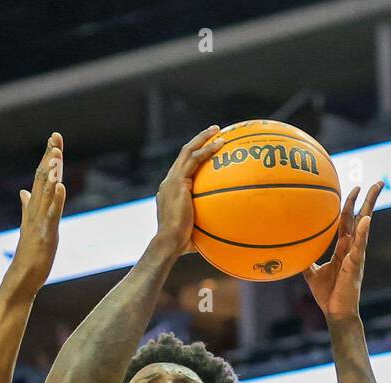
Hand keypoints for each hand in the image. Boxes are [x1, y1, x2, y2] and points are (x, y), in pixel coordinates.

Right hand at [7, 133, 66, 295]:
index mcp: (34, 208)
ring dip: (51, 173)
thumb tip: (23, 191)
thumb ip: (27, 206)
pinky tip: (60, 185)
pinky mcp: (46, 234)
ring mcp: (40, 221)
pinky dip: (56, 199)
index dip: (47, 157)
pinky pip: (52, 214)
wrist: (21, 277)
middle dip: (49, 157)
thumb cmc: (29, 253)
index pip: (40, 177)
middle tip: (55, 136)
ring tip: (56, 154)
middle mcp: (35, 210)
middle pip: (42, 179)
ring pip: (46, 193)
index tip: (54, 139)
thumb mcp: (30, 225)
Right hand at [152, 126, 223, 258]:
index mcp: (170, 192)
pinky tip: (220, 144)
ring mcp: (172, 181)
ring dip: (203, 138)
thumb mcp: (194, 231)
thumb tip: (222, 233)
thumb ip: (204, 226)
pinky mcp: (178, 182)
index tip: (207, 151)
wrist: (169, 242)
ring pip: (187, 151)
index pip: (181, 169)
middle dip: (198, 141)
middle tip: (214, 132)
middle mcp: (168, 183)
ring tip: (218, 130)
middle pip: (183, 154)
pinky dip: (207, 149)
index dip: (194, 158)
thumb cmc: (181, 244)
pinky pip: (195, 159)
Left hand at [303, 180, 381, 320]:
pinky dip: (364, 231)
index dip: (350, 205)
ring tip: (376, 189)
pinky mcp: (356, 263)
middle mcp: (353, 247)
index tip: (353, 189)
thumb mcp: (312, 273)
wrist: (336, 312)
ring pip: (365, 225)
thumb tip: (292, 249)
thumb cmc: (327, 295)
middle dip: (369, 199)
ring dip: (370, 206)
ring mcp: (356, 254)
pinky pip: (360, 245)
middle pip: (362, 217)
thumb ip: (306, 260)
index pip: (348, 221)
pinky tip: (366, 218)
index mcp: (343, 248)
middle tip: (378, 182)